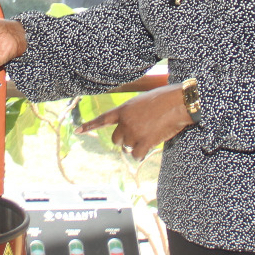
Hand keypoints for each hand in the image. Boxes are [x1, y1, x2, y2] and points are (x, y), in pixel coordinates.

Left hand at [79, 85, 194, 159]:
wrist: (177, 103)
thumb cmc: (164, 99)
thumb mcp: (142, 101)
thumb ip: (132, 113)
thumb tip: (130, 127)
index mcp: (123, 109)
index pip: (103, 119)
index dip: (90, 125)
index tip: (77, 130)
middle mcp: (125, 122)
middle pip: (117, 140)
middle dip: (125, 140)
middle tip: (139, 134)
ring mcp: (134, 132)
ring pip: (128, 148)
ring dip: (137, 145)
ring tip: (150, 134)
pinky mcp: (144, 142)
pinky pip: (137, 155)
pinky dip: (142, 154)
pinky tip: (149, 146)